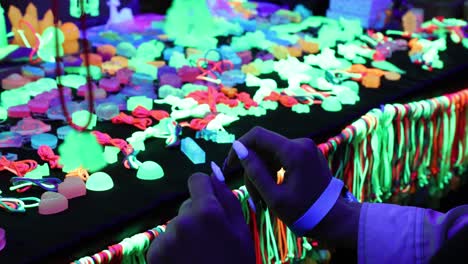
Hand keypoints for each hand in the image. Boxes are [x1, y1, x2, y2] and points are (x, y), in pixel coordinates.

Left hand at [147, 172, 254, 263]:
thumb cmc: (235, 263)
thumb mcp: (241, 230)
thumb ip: (226, 196)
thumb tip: (213, 169)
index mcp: (207, 211)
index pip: (196, 180)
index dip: (205, 191)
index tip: (211, 205)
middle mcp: (182, 220)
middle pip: (187, 205)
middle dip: (197, 217)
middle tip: (210, 242)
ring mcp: (166, 238)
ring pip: (176, 223)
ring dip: (184, 234)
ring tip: (197, 256)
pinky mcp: (154, 253)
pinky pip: (165, 239)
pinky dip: (172, 248)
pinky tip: (185, 262)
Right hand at [224, 127, 360, 247]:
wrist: (334, 219)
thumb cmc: (304, 212)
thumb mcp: (273, 196)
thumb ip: (254, 171)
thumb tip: (238, 148)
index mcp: (294, 152)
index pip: (257, 135)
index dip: (239, 147)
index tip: (229, 165)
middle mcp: (301, 143)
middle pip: (264, 146)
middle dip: (253, 167)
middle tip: (252, 194)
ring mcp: (305, 148)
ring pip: (271, 153)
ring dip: (262, 172)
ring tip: (262, 197)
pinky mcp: (307, 154)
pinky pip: (282, 157)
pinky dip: (273, 171)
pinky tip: (272, 190)